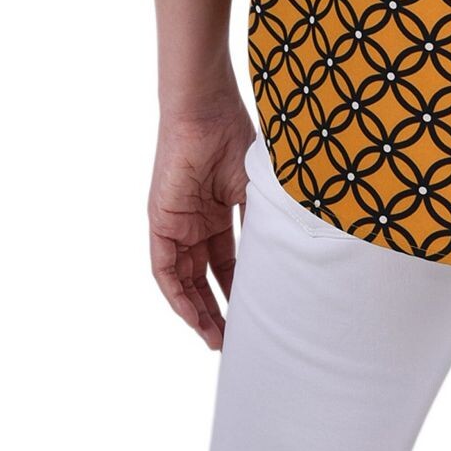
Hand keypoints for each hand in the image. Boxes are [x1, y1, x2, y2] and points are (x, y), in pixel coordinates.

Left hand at [148, 93, 255, 350]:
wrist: (206, 110)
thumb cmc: (234, 136)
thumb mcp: (256, 187)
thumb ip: (263, 218)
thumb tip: (290, 251)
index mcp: (220, 210)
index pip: (230, 261)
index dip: (242, 288)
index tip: (257, 314)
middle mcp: (196, 222)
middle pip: (206, 277)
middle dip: (220, 310)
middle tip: (235, 339)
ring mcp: (178, 224)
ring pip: (184, 280)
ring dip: (198, 312)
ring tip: (218, 339)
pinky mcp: (161, 223)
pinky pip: (165, 270)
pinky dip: (178, 295)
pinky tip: (194, 317)